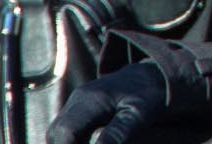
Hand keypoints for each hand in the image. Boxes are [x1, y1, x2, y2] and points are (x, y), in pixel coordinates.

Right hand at [48, 62, 172, 143]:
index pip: (65, 131)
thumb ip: (117, 133)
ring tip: (92, 141)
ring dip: (70, 142)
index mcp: (91, 99)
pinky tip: (91, 140)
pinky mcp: (81, 107)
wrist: (155, 74)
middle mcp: (78, 98)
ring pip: (59, 131)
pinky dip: (74, 139)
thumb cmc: (151, 93)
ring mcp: (78, 101)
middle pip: (57, 133)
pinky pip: (68, 128)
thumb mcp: (139, 114)